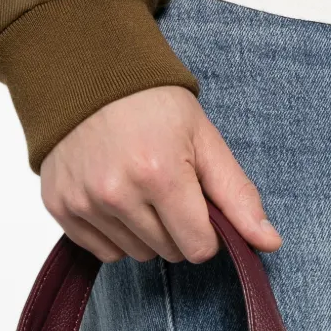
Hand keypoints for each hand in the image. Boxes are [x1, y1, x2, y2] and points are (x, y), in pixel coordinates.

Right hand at [40, 86, 281, 262]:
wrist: (88, 74)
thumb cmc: (152, 103)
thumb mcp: (205, 140)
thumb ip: (238, 196)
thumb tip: (270, 242)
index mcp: (160, 175)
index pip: (199, 248)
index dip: (207, 230)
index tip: (199, 204)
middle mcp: (117, 194)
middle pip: (168, 253)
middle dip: (177, 229)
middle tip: (167, 188)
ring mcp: (84, 202)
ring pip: (135, 255)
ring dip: (146, 233)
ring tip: (138, 188)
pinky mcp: (60, 207)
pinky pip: (102, 251)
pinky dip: (114, 233)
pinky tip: (114, 197)